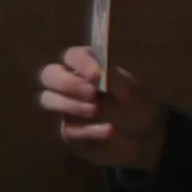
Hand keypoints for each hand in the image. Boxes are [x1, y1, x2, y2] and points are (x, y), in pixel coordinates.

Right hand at [38, 46, 164, 169]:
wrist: (144, 134)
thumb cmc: (134, 103)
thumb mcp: (130, 89)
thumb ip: (113, 78)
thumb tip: (97, 73)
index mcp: (85, 67)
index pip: (71, 56)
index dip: (80, 63)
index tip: (96, 75)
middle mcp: (69, 84)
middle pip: (48, 75)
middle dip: (67, 83)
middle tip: (91, 93)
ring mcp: (65, 107)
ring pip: (48, 99)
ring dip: (71, 104)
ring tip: (98, 110)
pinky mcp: (69, 131)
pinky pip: (68, 129)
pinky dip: (89, 130)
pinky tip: (109, 130)